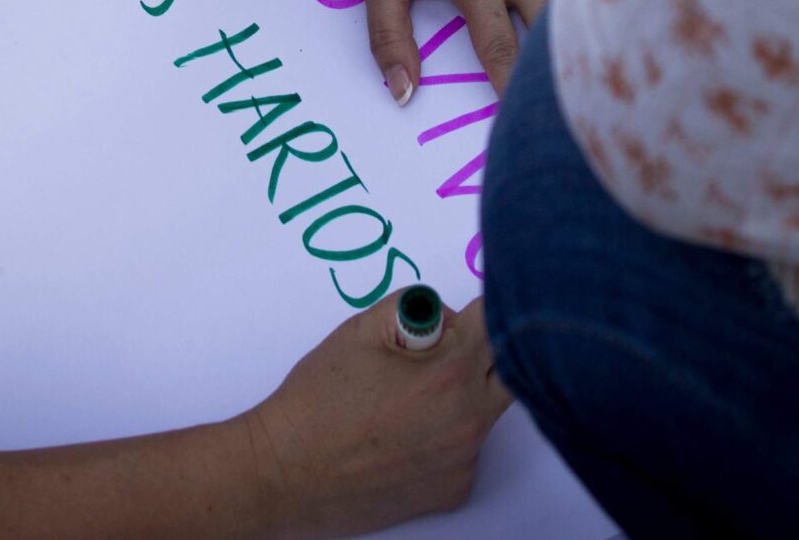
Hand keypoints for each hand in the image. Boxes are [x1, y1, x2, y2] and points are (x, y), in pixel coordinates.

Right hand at [242, 294, 511, 539]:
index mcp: (450, 373)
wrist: (287, 472)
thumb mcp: (359, 329)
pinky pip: (467, 449)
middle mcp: (470, 419)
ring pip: (486, 411)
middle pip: (511, 369)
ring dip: (460, 396)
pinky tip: (403, 436)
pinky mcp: (455, 489)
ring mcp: (466, 459)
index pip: (498, 323)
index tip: (464, 315)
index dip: (479, 311)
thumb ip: (417, 309)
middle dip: (482, 352)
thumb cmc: (318, 399)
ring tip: (406, 401)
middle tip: (440, 352)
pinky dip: (445, 436)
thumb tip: (446, 318)